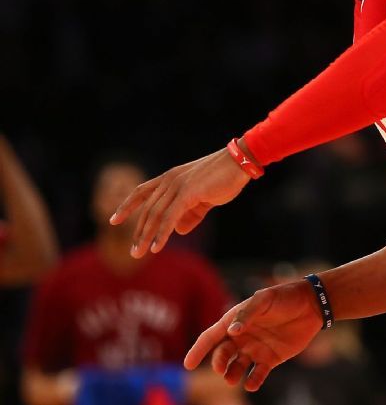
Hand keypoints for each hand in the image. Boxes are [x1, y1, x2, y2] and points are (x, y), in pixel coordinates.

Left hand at [110, 147, 249, 256]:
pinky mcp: (188, 192)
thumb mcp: (206, 198)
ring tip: (140, 253)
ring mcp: (177, 185)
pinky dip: (162, 233)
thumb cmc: (226, 178)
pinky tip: (157, 247)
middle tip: (134, 251)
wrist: (241, 162)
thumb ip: (192, 214)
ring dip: (146, 236)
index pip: (142, 192)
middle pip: (147, 209)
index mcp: (171, 177)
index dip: (127, 206)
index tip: (113, 220)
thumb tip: (179, 231)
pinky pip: (170, 217)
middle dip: (138, 232)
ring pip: (155, 215)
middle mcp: (169, 180)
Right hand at [185, 281, 322, 391]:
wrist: (312, 305)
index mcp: (235, 321)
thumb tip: (231, 330)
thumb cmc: (285, 297)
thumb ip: (247, 314)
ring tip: (233, 379)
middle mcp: (242, 337)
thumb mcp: (264, 299)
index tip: (188, 365)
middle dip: (218, 363)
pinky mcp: (270, 359)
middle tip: (221, 369)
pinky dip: (253, 381)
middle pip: (222, 354)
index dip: (198, 350)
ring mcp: (255, 349)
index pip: (211, 337)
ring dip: (232, 375)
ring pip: (236, 367)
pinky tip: (252, 384)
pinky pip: (257, 374)